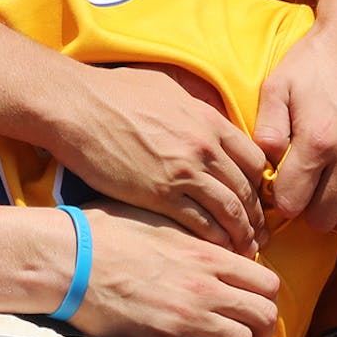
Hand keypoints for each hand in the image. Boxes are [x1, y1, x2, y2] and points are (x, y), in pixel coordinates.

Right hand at [47, 65, 267, 252]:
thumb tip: (202, 112)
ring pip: (229, 210)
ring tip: (245, 248)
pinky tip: (217, 249)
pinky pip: (200, 223)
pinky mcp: (159, 195)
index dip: (258, 183)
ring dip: (240, 233)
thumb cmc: (112, 92)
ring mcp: (183, 172)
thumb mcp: (165, 87)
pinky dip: (214, 239)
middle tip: (260, 233)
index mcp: (208, 120)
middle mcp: (204, 147)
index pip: (254, 159)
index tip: (256, 198)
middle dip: (256, 215)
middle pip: (245, 189)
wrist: (76, 107)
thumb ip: (192, 105)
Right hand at [64, 202, 277, 336]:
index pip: (268, 282)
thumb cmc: (105, 233)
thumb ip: (194, 236)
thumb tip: (213, 244)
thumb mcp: (159, 221)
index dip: (265, 296)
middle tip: (249, 331)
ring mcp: (187, 319)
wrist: (69, 260)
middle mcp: (205, 288)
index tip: (251, 301)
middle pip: (265, 317)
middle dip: (263, 328)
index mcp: (206, 255)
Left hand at [255, 14, 336, 231]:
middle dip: (308, 210)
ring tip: (331, 190)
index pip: (291, 203)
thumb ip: (265, 129)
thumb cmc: (317, 58)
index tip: (282, 186)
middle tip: (305, 190)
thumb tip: (262, 166)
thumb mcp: (278, 86)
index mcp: (316, 141)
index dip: (281, 200)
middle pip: (324, 218)